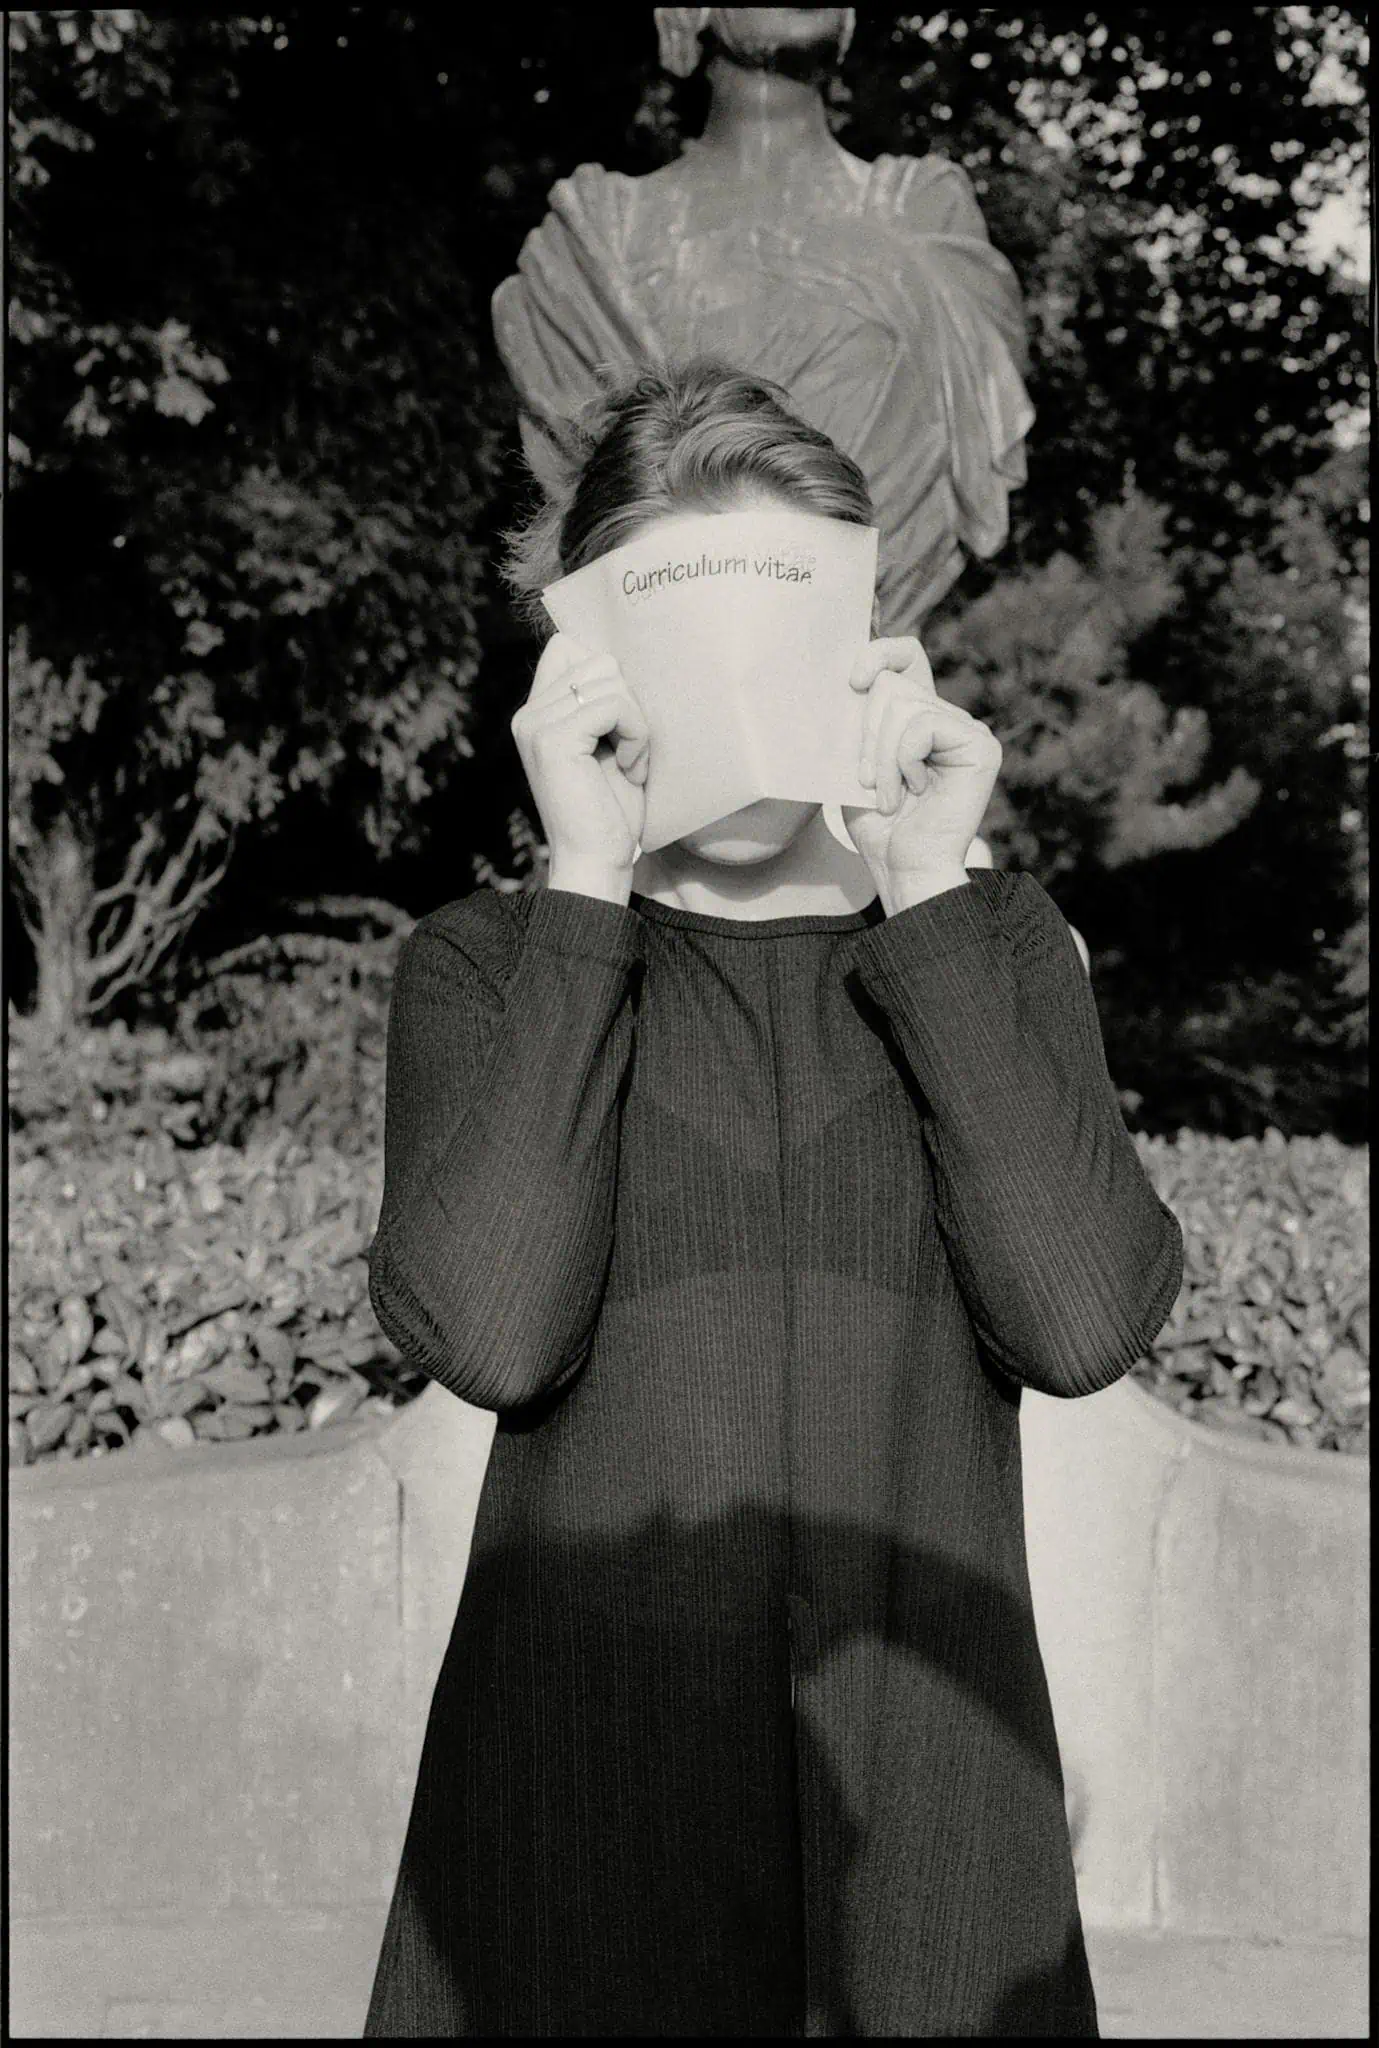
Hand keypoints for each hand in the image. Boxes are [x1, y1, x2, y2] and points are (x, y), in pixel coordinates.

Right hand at [511, 633, 649, 892]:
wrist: (596, 862)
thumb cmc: (611, 812)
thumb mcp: (609, 745)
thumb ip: (603, 700)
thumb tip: (619, 655)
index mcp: (537, 712)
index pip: (568, 646)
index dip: (608, 676)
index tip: (619, 725)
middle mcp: (528, 714)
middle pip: (600, 661)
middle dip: (629, 704)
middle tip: (628, 753)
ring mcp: (535, 724)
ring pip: (611, 679)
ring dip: (636, 724)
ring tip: (629, 764)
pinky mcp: (553, 738)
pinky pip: (615, 705)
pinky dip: (636, 736)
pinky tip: (630, 770)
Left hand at [841, 636, 1002, 905]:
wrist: (903, 868)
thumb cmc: (878, 826)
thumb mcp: (855, 762)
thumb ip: (858, 719)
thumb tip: (848, 676)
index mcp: (921, 717)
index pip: (906, 655)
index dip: (878, 654)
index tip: (852, 683)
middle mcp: (948, 717)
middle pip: (892, 683)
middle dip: (867, 734)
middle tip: (867, 781)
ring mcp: (968, 730)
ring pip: (902, 705)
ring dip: (881, 756)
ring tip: (888, 795)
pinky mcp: (980, 746)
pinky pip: (921, 725)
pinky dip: (902, 760)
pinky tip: (913, 791)